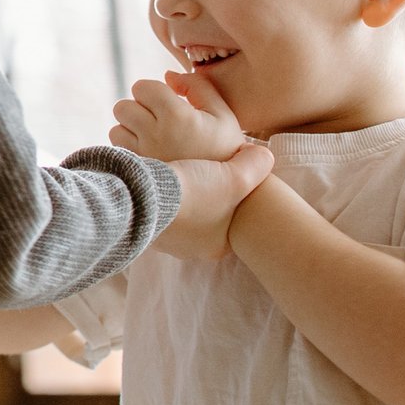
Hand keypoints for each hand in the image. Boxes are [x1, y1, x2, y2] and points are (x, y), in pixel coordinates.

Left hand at [110, 71, 245, 162]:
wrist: (231, 196)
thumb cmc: (226, 150)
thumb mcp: (223, 114)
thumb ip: (198, 87)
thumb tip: (168, 76)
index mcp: (176, 116)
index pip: (142, 87)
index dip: (153, 91)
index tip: (167, 102)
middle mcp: (155, 134)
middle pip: (123, 106)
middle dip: (139, 108)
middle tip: (159, 118)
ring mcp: (144, 154)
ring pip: (118, 128)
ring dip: (131, 128)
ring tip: (154, 135)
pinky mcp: (139, 172)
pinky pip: (120, 150)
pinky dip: (129, 146)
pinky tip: (151, 151)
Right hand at [155, 143, 276, 260]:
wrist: (143, 196)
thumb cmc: (194, 191)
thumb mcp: (236, 176)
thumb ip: (256, 165)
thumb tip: (265, 155)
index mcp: (216, 246)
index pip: (233, 224)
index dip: (235, 200)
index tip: (231, 180)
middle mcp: (190, 250)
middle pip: (206, 221)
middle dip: (206, 200)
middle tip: (205, 175)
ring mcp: (163, 241)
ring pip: (179, 216)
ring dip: (181, 197)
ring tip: (182, 174)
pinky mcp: (139, 227)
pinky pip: (156, 210)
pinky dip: (159, 196)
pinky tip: (161, 178)